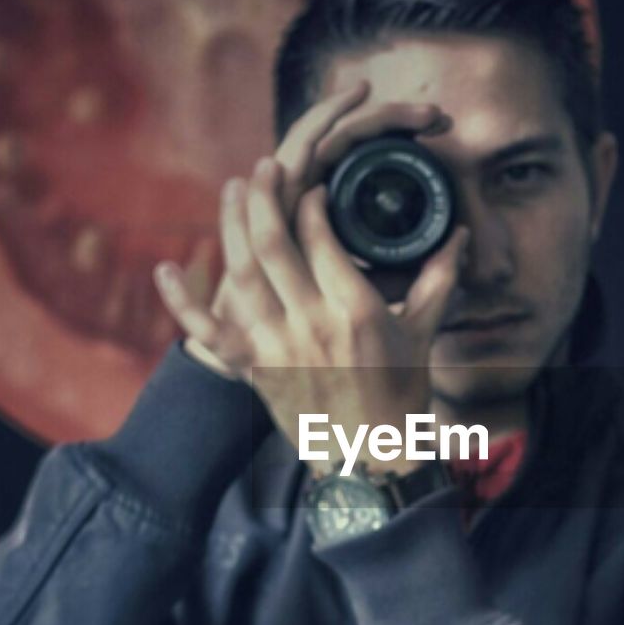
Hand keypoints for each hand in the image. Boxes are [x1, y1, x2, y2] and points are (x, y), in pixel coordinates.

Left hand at [153, 84, 468, 470]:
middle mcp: (311, 323)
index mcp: (355, 310)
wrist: (371, 457)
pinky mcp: (252, 370)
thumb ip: (439, 278)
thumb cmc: (401, 393)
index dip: (312, 202)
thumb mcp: (422, 332)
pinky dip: (181, 303)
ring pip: (240, 272)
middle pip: (274, 243)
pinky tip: (165, 269)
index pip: (322, 237)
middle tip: (265, 167)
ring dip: (231, 224)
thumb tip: (459, 234)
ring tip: (234, 188)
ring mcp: (276, 347)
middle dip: (266, 196)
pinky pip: (207, 335)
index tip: (314, 186)